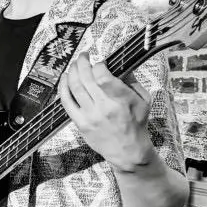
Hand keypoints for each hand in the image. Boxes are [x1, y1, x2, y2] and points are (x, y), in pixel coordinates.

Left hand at [58, 53, 155, 171]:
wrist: (128, 151)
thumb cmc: (136, 124)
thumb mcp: (143, 100)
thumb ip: (132, 81)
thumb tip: (121, 64)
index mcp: (121, 100)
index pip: (102, 75)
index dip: (99, 65)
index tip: (101, 62)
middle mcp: (104, 107)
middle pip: (86, 78)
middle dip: (82, 62)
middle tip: (83, 56)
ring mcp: (90, 116)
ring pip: (75, 87)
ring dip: (72, 71)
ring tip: (75, 64)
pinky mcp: (80, 123)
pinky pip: (66, 102)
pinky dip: (63, 87)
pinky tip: (65, 78)